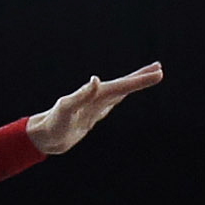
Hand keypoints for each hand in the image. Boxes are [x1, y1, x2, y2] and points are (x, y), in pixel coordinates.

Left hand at [27, 64, 162, 153]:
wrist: (44, 136)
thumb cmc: (53, 124)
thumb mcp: (66, 109)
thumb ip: (81, 95)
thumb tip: (95, 80)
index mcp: (94, 94)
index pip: (122, 85)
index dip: (139, 80)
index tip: (158, 72)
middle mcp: (96, 97)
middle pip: (123, 84)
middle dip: (141, 77)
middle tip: (159, 68)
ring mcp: (95, 105)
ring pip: (120, 91)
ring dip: (134, 83)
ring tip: (148, 76)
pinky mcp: (93, 113)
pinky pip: (112, 102)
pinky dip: (122, 94)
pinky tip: (124, 93)